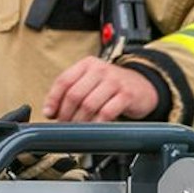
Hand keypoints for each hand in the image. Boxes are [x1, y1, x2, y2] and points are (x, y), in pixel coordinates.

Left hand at [43, 57, 158, 122]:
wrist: (144, 86)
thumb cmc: (111, 86)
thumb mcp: (91, 81)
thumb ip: (71, 91)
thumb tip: (50, 111)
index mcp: (87, 64)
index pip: (63, 81)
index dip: (53, 99)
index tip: (49, 113)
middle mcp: (100, 70)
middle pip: (74, 94)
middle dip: (66, 113)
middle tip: (65, 124)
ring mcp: (114, 82)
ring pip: (88, 105)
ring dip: (80, 121)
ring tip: (78, 128)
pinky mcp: (127, 95)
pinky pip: (106, 113)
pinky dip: (96, 123)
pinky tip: (94, 128)